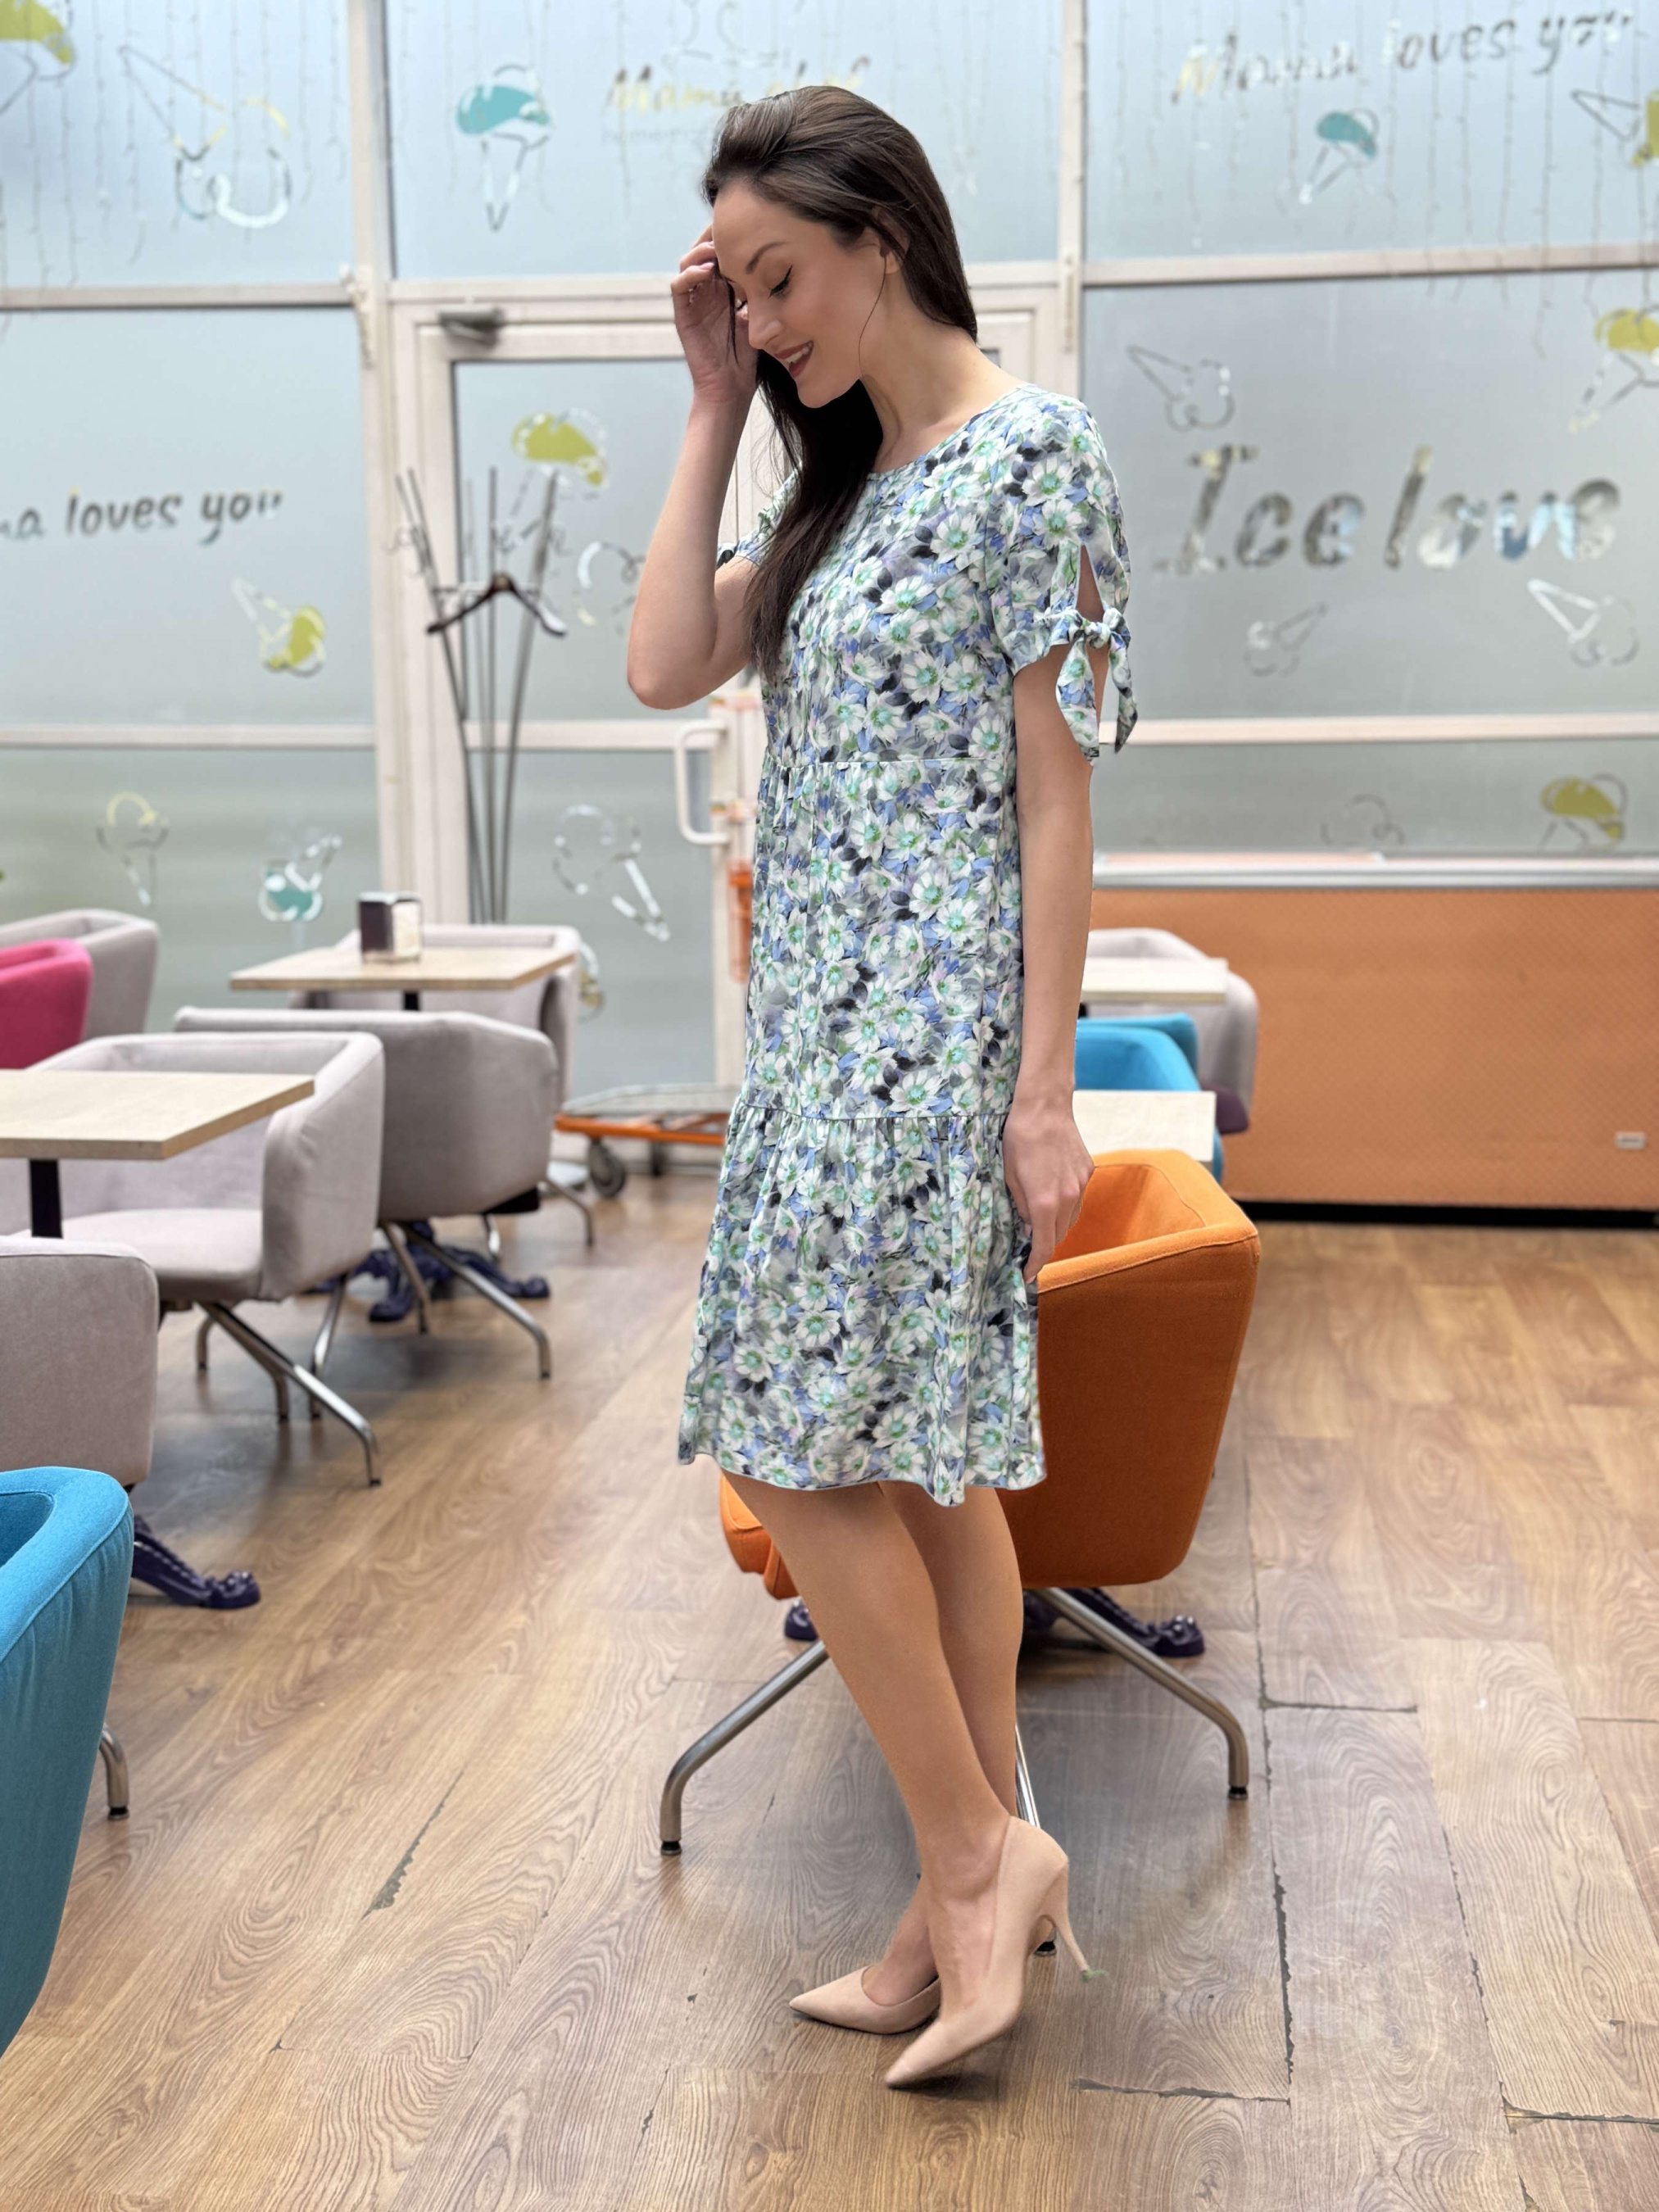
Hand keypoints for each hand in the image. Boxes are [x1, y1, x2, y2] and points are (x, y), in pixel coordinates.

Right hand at [671, 223, 758, 407]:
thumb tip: (777, 264)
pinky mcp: (683, 315)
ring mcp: (694, 303)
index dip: (730, 237)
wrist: (730, 390)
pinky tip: (707, 272)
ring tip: (716, 249)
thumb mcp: (760, 317)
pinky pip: (678, 287)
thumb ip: (760, 292)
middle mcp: (707, 292)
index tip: (746, 228)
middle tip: (727, 229)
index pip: (723, 253)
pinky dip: (689, 274)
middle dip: (713, 236)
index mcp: (725, 289)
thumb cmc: (748, 358)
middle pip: (703, 250)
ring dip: (700, 251)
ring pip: (688, 263)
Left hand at [1002, 1088, 1093, 1284]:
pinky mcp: (1087, 1171)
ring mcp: (1080, 1185)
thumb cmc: (1018, 1139)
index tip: (1026, 1276)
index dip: (1034, 1265)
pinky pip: (1077, 1199)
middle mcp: (1068, 1198)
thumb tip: (1028, 1229)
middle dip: (1043, 1245)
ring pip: (1070, 1219)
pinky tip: (1052, 1192)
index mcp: (1045, 1203)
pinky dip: (1065, 1204)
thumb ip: (1020, 1207)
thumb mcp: (1009, 1177)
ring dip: (1055, 1224)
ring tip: (1039, 1216)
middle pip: (1058, 1236)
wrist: (1044, 1106)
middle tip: (1026, 1245)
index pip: (1043, 1246)